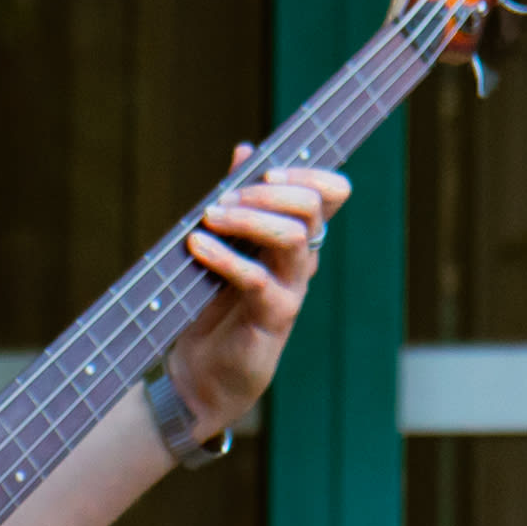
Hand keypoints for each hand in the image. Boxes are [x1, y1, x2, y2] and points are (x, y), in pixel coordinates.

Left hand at [162, 145, 350, 442]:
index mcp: (295, 239)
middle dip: (268, 192)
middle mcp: (301, 262)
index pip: (330, 194)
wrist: (198, 376)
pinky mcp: (272, 319)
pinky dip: (224, 256)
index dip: (309, 173)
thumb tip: (245, 149)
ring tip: (210, 217)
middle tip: (225, 198)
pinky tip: (197, 247)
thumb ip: (237, 200)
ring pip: (294, 238)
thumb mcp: (223, 246)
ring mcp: (291, 291)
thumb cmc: (212, 308)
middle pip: (312, 209)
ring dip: (249, 218)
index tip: (269, 168)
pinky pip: (256, 277)